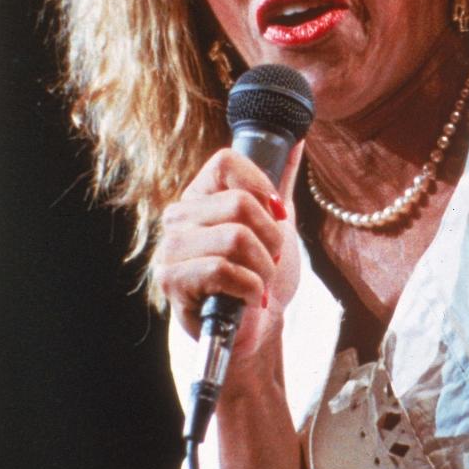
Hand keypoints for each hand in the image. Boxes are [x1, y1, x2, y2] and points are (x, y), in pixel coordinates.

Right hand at [154, 143, 303, 362]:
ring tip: (259, 282)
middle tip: (269, 261)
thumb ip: (281, 182)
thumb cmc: (262, 276)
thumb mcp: (277, 224)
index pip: (226, 161)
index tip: (277, 215)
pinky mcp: (172, 281)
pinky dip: (251, 288)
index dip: (262, 187)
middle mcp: (178, 217)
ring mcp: (170, 249)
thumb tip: (298, 140)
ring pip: (236, 237)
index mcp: (199, 197)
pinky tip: (249, 299)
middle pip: (239, 203)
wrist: (257, 328)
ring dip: (263, 267)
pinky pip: (224, 270)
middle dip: (272, 238)